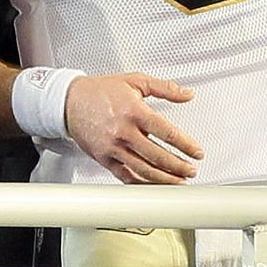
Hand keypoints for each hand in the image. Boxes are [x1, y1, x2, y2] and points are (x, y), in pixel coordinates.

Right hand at [64, 72, 203, 184]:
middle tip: (192, 171)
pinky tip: (154, 185)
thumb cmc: (101, 91)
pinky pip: (126, 176)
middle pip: (157, 155)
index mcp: (134, 111)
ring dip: (164, 179)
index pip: (166, 131)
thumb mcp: (135, 81)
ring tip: (179, 182)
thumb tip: (187, 94)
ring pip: (143, 169)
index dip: (185, 144)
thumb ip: (164, 88)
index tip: (197, 152)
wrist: (69, 102)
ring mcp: (113, 147)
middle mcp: (123, 131)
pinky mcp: (104, 158)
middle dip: (178, 166)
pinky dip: (142, 184)